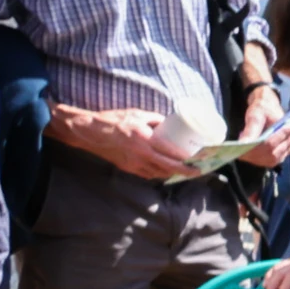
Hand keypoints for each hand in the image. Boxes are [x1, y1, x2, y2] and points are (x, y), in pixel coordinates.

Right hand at [48, 106, 192, 179]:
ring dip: (173, 174)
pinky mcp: (127, 168)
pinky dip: (158, 174)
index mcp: (145, 139)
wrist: (90, 132)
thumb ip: (155, 119)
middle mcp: (141, 153)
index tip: (200, 160)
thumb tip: (170, 123)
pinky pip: (147, 174)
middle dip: (186, 172)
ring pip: (159, 173)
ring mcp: (134, 163)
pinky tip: (165, 171)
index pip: (172, 153)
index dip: (187, 159)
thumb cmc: (114, 120)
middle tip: (198, 172)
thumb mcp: (137, 114)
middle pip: (169, 167)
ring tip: (184, 171)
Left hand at [239, 86, 289, 167]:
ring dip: (256, 160)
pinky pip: (271, 162)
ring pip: (271, 161)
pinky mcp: (283, 153)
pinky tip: (250, 155)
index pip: (270, 144)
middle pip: (271, 154)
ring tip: (244, 153)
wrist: (267, 107)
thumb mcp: (255, 116)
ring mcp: (288, 148)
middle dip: (254, 156)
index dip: (255, 149)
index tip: (240, 149)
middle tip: (239, 153)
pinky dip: (259, 161)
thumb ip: (250, 130)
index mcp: (287, 128)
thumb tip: (243, 144)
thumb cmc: (262, 109)